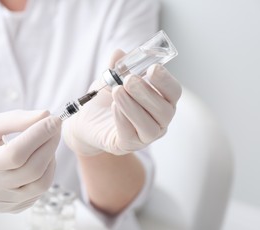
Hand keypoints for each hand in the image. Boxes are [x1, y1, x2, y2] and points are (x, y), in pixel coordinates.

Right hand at [0, 110, 60, 212]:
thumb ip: (15, 119)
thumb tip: (45, 116)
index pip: (15, 154)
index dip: (38, 136)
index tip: (54, 120)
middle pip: (32, 170)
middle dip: (50, 144)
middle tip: (55, 127)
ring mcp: (4, 202)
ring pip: (42, 183)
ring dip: (52, 158)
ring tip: (49, 142)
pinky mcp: (15, 208)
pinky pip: (40, 191)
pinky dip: (47, 171)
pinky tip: (41, 158)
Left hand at [63, 50, 181, 155]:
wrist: (85, 122)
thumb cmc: (104, 100)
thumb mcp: (109, 80)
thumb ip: (116, 68)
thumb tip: (119, 53)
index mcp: (160, 100)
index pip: (173, 92)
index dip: (166, 81)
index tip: (153, 68)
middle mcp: (159, 120)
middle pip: (164, 110)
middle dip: (147, 93)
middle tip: (129, 80)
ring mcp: (145, 136)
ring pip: (150, 125)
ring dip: (133, 106)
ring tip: (117, 91)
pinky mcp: (128, 146)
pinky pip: (131, 135)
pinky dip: (123, 119)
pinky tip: (114, 107)